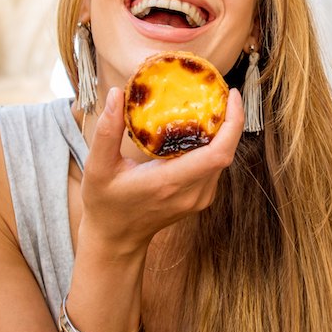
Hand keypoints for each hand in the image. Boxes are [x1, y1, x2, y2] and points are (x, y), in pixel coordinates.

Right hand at [79, 86, 243, 255]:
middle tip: (221, 92)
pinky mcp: (200, 198)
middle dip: (231, 120)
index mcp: (170, 183)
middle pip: (227, 152)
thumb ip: (106, 131)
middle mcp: (191, 192)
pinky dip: (216, 145)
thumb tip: (115, 94)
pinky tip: (203, 128)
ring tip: (213, 104)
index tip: (230, 95)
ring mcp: (199, 198)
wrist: (116, 240)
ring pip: (224, 159)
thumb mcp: (98, 167)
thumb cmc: (105, 204)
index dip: (232, 123)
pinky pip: (216, 167)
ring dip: (225, 132)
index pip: (218, 153)